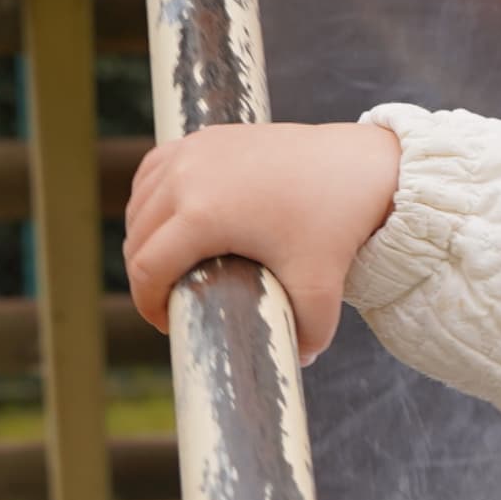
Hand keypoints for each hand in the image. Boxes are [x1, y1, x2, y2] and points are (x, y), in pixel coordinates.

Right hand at [123, 122, 403, 363]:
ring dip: (145, 236)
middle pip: (138, 237)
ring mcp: (193, 151)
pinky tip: (166, 220)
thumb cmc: (338, 222)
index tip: (168, 324)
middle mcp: (186, 177)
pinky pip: (156, 169)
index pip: (147, 267)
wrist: (362, 164)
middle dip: (147, 276)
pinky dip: (152, 197)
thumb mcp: (321, 287)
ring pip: (141, 202)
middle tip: (170, 302)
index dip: (148, 304)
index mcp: (202, 214)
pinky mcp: (206, 138)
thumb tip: (298, 361)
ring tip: (168, 267)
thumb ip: (309, 334)